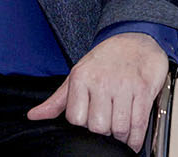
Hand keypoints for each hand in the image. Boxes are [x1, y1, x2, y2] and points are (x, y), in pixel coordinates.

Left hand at [26, 32, 167, 151]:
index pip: (76, 119)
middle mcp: (102, 81)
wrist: (136, 38)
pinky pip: (138, 123)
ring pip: (119, 128)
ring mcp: (124, 85)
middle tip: (108, 127)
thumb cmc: (106, 59)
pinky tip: (133, 139)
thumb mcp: (78, 74)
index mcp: (81, 78)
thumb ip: (57, 100)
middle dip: (103, 133)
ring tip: (121, 133)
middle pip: (98, 126)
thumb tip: (34, 116)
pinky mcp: (143, 89)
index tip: (91, 123)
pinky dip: (136, 138)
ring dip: (121, 137)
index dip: (84, 125)